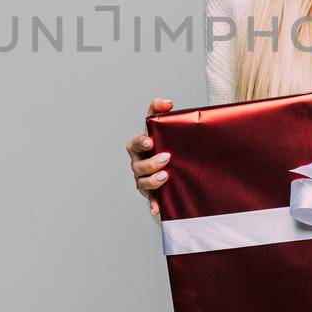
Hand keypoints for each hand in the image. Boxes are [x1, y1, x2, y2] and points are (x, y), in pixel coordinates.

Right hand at [127, 98, 174, 218]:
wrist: (174, 165)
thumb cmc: (165, 143)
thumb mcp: (163, 126)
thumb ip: (161, 111)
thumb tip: (168, 103)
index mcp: (140, 146)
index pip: (136, 143)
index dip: (141, 142)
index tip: (150, 141)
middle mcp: (138, 163)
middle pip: (138, 165)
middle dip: (150, 162)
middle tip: (167, 158)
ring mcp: (143, 179)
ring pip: (141, 182)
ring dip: (152, 180)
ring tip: (166, 177)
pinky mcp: (151, 193)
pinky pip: (150, 200)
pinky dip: (153, 204)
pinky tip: (158, 209)